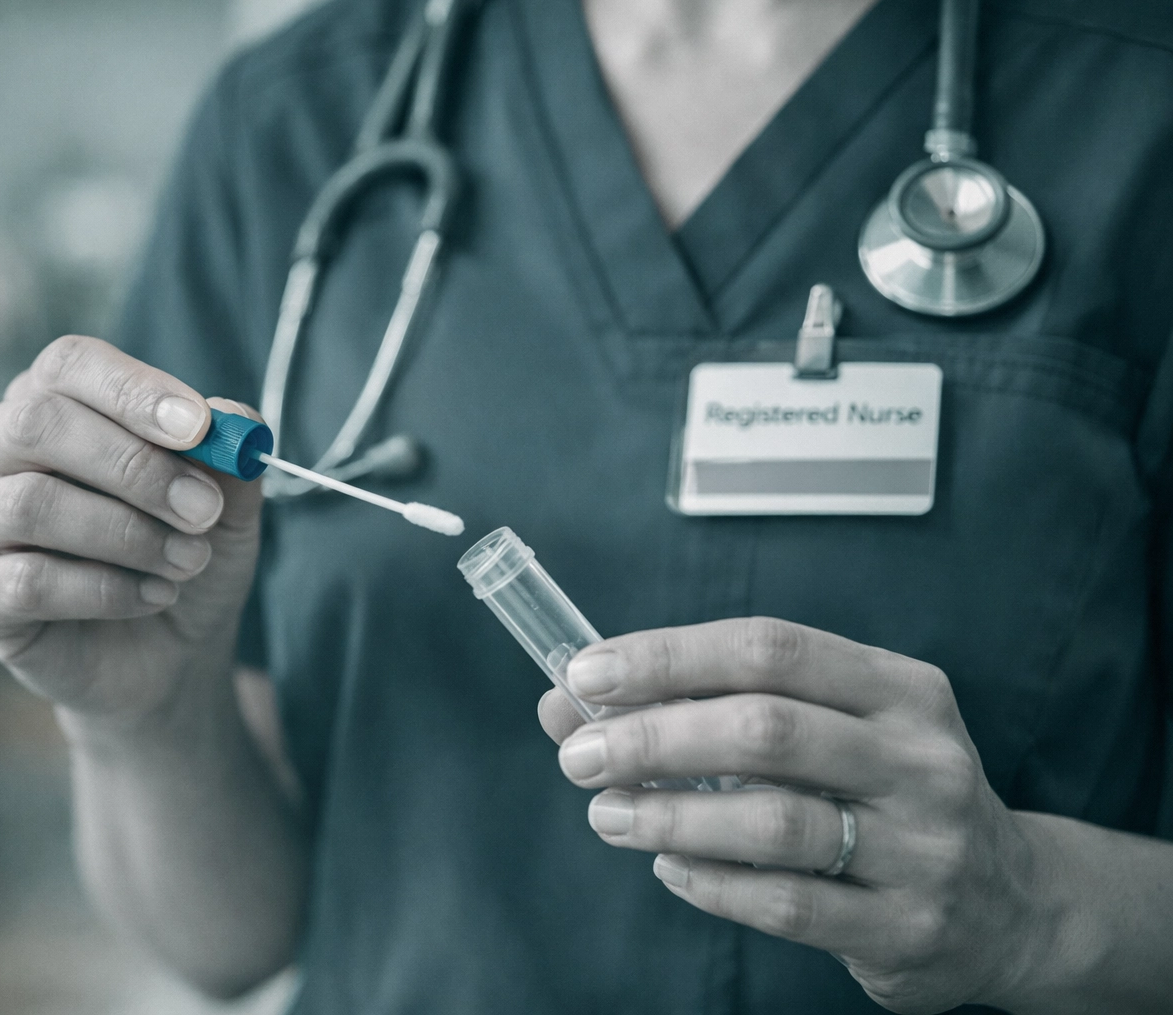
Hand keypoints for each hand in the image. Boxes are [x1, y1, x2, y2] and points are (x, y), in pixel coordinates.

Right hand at [0, 335, 263, 723]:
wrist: (169, 654)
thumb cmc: (183, 553)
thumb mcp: (228, 504)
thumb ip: (228, 456)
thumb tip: (233, 421)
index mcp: (51, 401)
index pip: (69, 364)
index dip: (134, 391)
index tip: (200, 429)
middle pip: (37, 424)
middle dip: (134, 467)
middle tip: (204, 510)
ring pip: (30, 504)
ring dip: (127, 534)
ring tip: (188, 561)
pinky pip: (25, 580)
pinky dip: (104, 591)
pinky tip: (154, 597)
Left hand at [538, 617, 1048, 1013]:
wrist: (1012, 904)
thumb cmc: (882, 794)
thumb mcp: (824, 729)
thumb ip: (704, 706)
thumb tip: (565, 704)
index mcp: (899, 689)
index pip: (770, 649)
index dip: (670, 656)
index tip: (588, 673)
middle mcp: (921, 759)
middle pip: (767, 729)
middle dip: (655, 739)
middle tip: (580, 756)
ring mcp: (924, 848)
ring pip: (774, 822)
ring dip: (670, 816)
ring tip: (608, 814)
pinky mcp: (908, 928)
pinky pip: (787, 905)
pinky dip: (712, 884)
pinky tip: (670, 867)